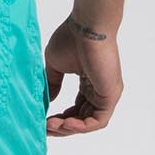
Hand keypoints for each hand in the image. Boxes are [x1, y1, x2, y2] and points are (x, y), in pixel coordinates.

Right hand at [43, 14, 123, 136]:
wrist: (86, 27)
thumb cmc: (71, 38)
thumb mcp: (55, 65)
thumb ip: (52, 84)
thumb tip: (47, 101)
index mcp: (88, 83)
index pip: (76, 109)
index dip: (60, 118)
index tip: (43, 121)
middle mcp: (99, 91)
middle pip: (81, 118)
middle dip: (62, 126)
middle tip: (45, 128)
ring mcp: (106, 94)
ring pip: (88, 122)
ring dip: (68, 128)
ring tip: (50, 126)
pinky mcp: (110, 95)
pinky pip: (97, 121)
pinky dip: (80, 126)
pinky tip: (63, 123)